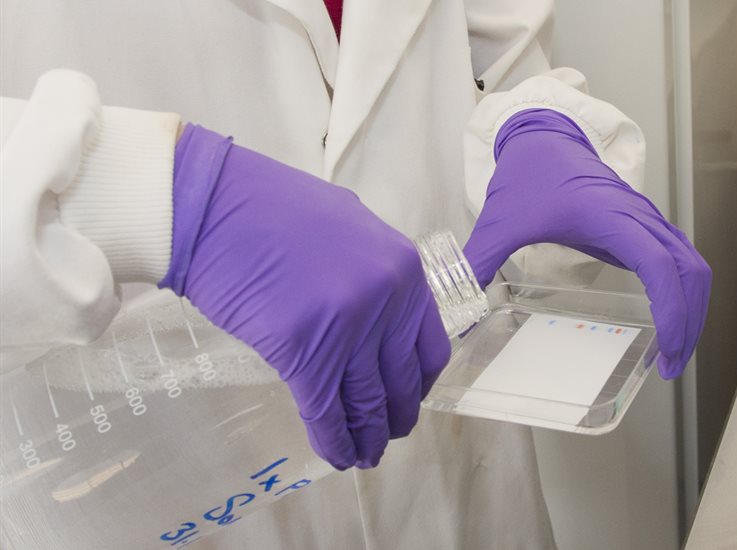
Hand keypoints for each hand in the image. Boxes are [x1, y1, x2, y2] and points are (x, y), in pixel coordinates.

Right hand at [161, 125, 450, 469]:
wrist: (210, 205)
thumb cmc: (266, 210)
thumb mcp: (348, 230)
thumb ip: (372, 274)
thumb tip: (379, 317)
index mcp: (403, 269)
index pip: (429, 346)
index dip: (418, 383)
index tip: (408, 399)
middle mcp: (387, 299)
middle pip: (400, 379)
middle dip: (394, 417)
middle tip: (387, 436)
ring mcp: (348, 326)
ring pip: (366, 400)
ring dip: (366, 436)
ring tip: (364, 455)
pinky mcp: (304, 349)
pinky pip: (326, 409)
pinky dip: (333, 439)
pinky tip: (335, 454)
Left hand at [463, 109, 709, 378]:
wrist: (544, 136)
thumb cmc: (529, 174)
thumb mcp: (499, 222)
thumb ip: (477, 266)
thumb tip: (454, 317)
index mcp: (610, 217)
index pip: (660, 267)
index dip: (673, 311)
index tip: (666, 352)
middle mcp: (638, 218)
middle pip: (690, 272)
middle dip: (690, 322)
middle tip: (670, 366)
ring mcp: (647, 220)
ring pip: (693, 265)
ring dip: (693, 308)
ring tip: (673, 352)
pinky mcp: (645, 225)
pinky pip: (681, 258)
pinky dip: (684, 290)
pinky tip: (668, 319)